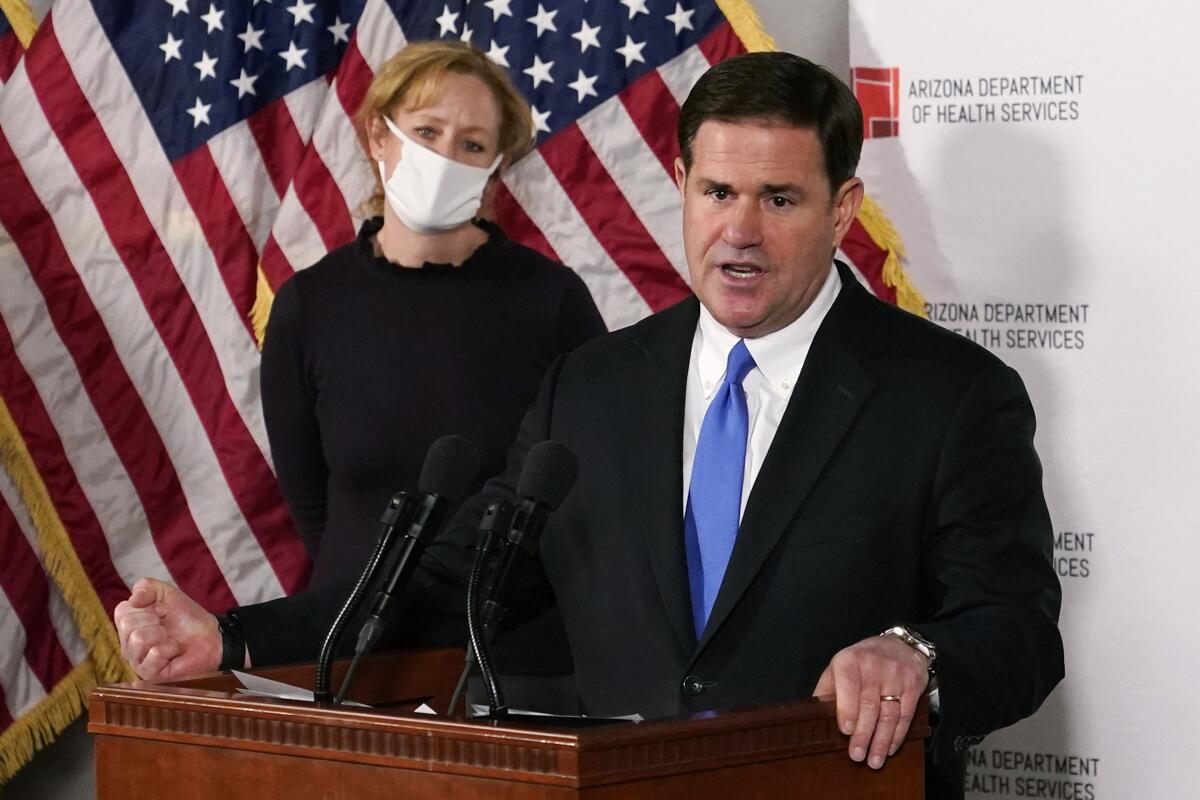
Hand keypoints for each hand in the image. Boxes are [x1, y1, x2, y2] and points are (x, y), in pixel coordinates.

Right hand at [114, 577, 223, 679]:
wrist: (211, 636)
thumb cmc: (187, 617)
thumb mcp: (168, 594)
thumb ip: (147, 587)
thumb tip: (132, 599)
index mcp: (128, 624)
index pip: (121, 611)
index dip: (145, 606)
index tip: (160, 611)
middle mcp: (128, 644)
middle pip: (128, 625)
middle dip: (154, 620)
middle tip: (166, 626)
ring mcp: (137, 661)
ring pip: (138, 639)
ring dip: (162, 634)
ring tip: (170, 638)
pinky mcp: (150, 674)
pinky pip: (153, 655)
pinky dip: (169, 648)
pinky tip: (174, 651)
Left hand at [812, 634, 929, 768]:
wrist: (901, 646)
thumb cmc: (863, 660)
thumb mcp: (839, 665)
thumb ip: (827, 688)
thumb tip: (813, 716)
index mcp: (850, 661)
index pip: (848, 686)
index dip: (847, 709)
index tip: (845, 731)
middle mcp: (874, 667)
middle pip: (869, 706)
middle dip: (863, 734)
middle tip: (856, 755)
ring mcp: (896, 677)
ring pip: (888, 714)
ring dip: (880, 741)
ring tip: (873, 760)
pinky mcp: (913, 687)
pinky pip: (905, 716)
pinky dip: (897, 736)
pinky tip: (889, 749)